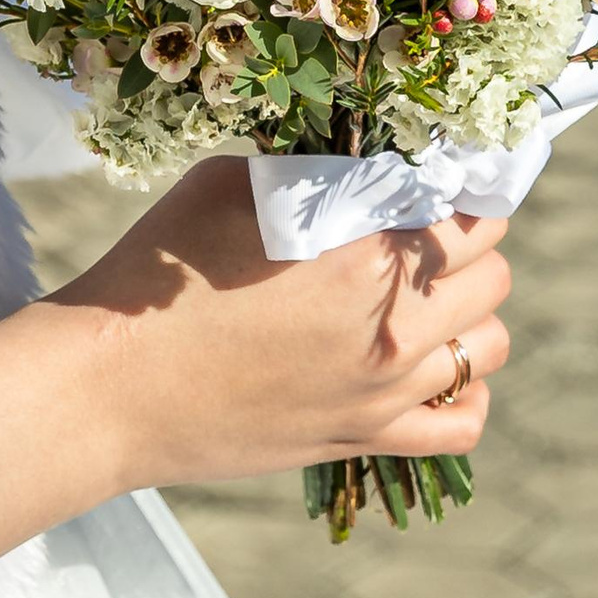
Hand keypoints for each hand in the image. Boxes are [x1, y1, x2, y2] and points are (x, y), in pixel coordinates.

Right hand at [0, 162, 510, 571]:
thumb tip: (364, 156)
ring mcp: (384, 392)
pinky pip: (463, 424)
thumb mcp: (228, 186)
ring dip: (467, 310)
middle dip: (466, 240)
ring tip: (417, 293)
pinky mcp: (364, 441)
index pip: (469, 208)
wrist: (105, 389)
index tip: (437, 173)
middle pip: (492, 271)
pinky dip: (463, 390)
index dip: (459, 183)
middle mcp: (392, 326)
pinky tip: (427, 363)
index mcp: (364, 253)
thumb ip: (313, 169)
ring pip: (490, 343)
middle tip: (417, 225)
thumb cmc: (156, 275)